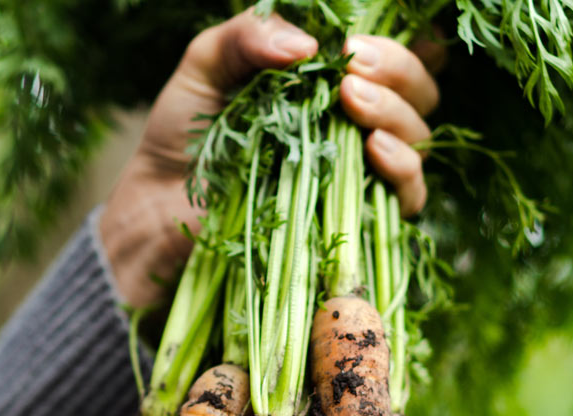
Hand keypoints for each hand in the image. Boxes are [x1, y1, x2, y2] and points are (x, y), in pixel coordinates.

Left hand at [100, 9, 442, 307]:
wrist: (154, 214)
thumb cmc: (180, 140)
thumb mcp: (204, 68)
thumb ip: (248, 37)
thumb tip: (309, 46)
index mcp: (327, 83)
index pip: (390, 55)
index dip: (402, 42)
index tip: (359, 38)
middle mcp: (352, 125)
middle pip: (419, 90)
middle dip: (397, 69)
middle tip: (353, 66)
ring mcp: (357, 174)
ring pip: (418, 136)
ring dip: (397, 112)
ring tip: (353, 102)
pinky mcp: (353, 221)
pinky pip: (408, 196)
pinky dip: (404, 168)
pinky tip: (375, 149)